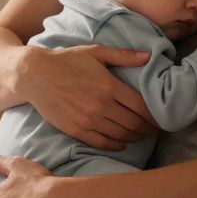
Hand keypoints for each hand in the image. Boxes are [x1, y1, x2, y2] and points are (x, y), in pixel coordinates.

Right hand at [14, 45, 158, 150]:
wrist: (35, 75)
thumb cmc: (66, 60)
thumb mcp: (95, 52)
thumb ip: (123, 55)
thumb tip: (148, 57)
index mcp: (109, 85)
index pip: (141, 106)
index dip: (155, 116)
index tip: (161, 119)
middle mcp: (101, 105)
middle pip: (134, 123)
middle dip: (149, 129)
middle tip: (156, 130)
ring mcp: (88, 119)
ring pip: (121, 135)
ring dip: (135, 138)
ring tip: (142, 136)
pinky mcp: (77, 130)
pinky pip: (103, 143)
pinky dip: (117, 145)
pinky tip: (123, 143)